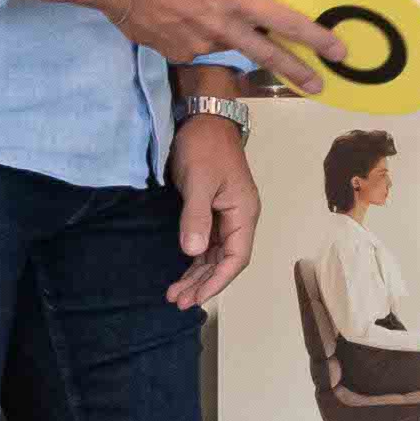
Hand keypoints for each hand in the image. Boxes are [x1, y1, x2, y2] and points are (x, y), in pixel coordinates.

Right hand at [74, 0, 328, 95]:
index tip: (337, 51)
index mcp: (237, 0)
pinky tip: (178, 16)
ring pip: (226, 43)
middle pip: (270, 56)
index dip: (316, 39)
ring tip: (195, 6)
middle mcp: (224, 28)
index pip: (286, 23)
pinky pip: (199, 46)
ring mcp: (200, 46)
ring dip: (224, 31)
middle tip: (318, 85)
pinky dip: (197, 34)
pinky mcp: (179, 56)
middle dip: (298, 71)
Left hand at [165, 112, 260, 304]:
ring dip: (197, 275)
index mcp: (244, 213)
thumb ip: (196, 217)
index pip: (236, 258)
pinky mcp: (212, 211)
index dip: (217, 280)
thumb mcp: (199, 180)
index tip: (196, 297)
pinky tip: (183, 272)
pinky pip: (207, 243)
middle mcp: (239, 219)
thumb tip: (192, 252)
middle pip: (225, 261)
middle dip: (203, 283)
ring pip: (214, 255)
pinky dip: (195, 260)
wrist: (205, 118)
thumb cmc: (204, 148)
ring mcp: (226, 216)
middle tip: (178, 302)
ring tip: (175, 295)